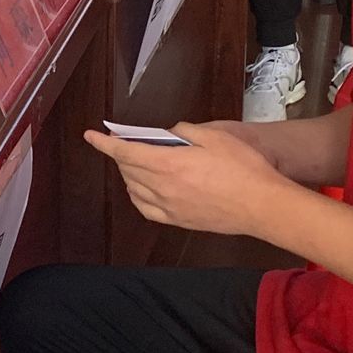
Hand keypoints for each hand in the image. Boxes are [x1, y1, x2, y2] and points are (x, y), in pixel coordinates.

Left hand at [84, 123, 294, 236]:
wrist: (262, 205)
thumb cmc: (244, 169)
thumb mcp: (215, 136)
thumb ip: (186, 131)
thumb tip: (170, 133)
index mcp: (169, 164)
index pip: (125, 152)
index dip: (104, 143)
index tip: (90, 136)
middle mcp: (163, 188)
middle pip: (128, 170)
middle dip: (120, 155)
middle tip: (122, 143)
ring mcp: (170, 207)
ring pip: (134, 189)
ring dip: (129, 174)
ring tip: (135, 163)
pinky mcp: (179, 221)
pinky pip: (147, 209)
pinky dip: (138, 196)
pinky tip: (144, 190)